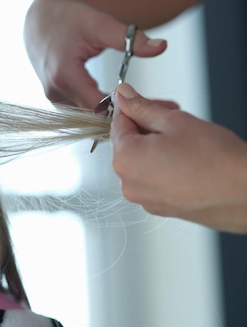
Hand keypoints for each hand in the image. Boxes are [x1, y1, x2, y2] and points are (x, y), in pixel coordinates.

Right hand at [23, 0, 167, 108]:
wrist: (38, 21)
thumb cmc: (64, 20)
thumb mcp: (99, 25)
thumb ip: (129, 39)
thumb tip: (160, 47)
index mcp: (65, 76)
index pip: (99, 105)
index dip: (126, 108)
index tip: (154, 106)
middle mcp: (57, 93)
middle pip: (97, 114)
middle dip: (128, 112)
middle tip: (162, 107)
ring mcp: (55, 98)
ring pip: (90, 114)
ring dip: (115, 111)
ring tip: (147, 106)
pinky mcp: (58, 99)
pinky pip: (83, 109)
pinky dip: (102, 106)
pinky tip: (123, 102)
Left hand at [111, 83, 246, 232]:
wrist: (245, 194)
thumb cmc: (216, 160)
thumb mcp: (174, 121)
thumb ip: (143, 107)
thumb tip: (124, 95)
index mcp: (125, 160)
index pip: (117, 124)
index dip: (135, 108)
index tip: (150, 102)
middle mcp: (128, 184)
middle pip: (128, 144)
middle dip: (148, 126)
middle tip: (174, 116)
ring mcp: (143, 199)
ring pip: (141, 162)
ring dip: (156, 146)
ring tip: (186, 139)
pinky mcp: (159, 207)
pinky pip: (154, 180)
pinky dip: (164, 166)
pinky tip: (188, 160)